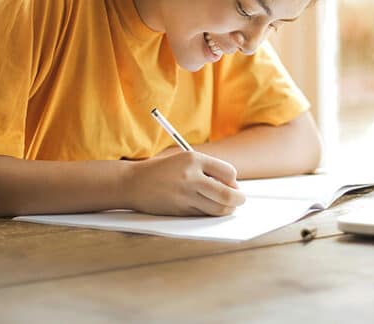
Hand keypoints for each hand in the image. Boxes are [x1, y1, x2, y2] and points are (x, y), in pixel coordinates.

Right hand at [123, 152, 245, 215]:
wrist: (133, 183)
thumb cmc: (162, 170)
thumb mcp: (185, 160)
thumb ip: (208, 170)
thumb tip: (233, 186)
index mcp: (194, 159)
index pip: (229, 172)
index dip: (234, 181)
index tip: (232, 184)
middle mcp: (191, 177)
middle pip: (227, 194)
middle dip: (238, 199)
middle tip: (240, 200)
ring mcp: (185, 195)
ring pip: (218, 208)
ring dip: (227, 209)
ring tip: (227, 206)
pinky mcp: (180, 210)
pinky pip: (204, 214)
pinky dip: (211, 213)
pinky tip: (208, 208)